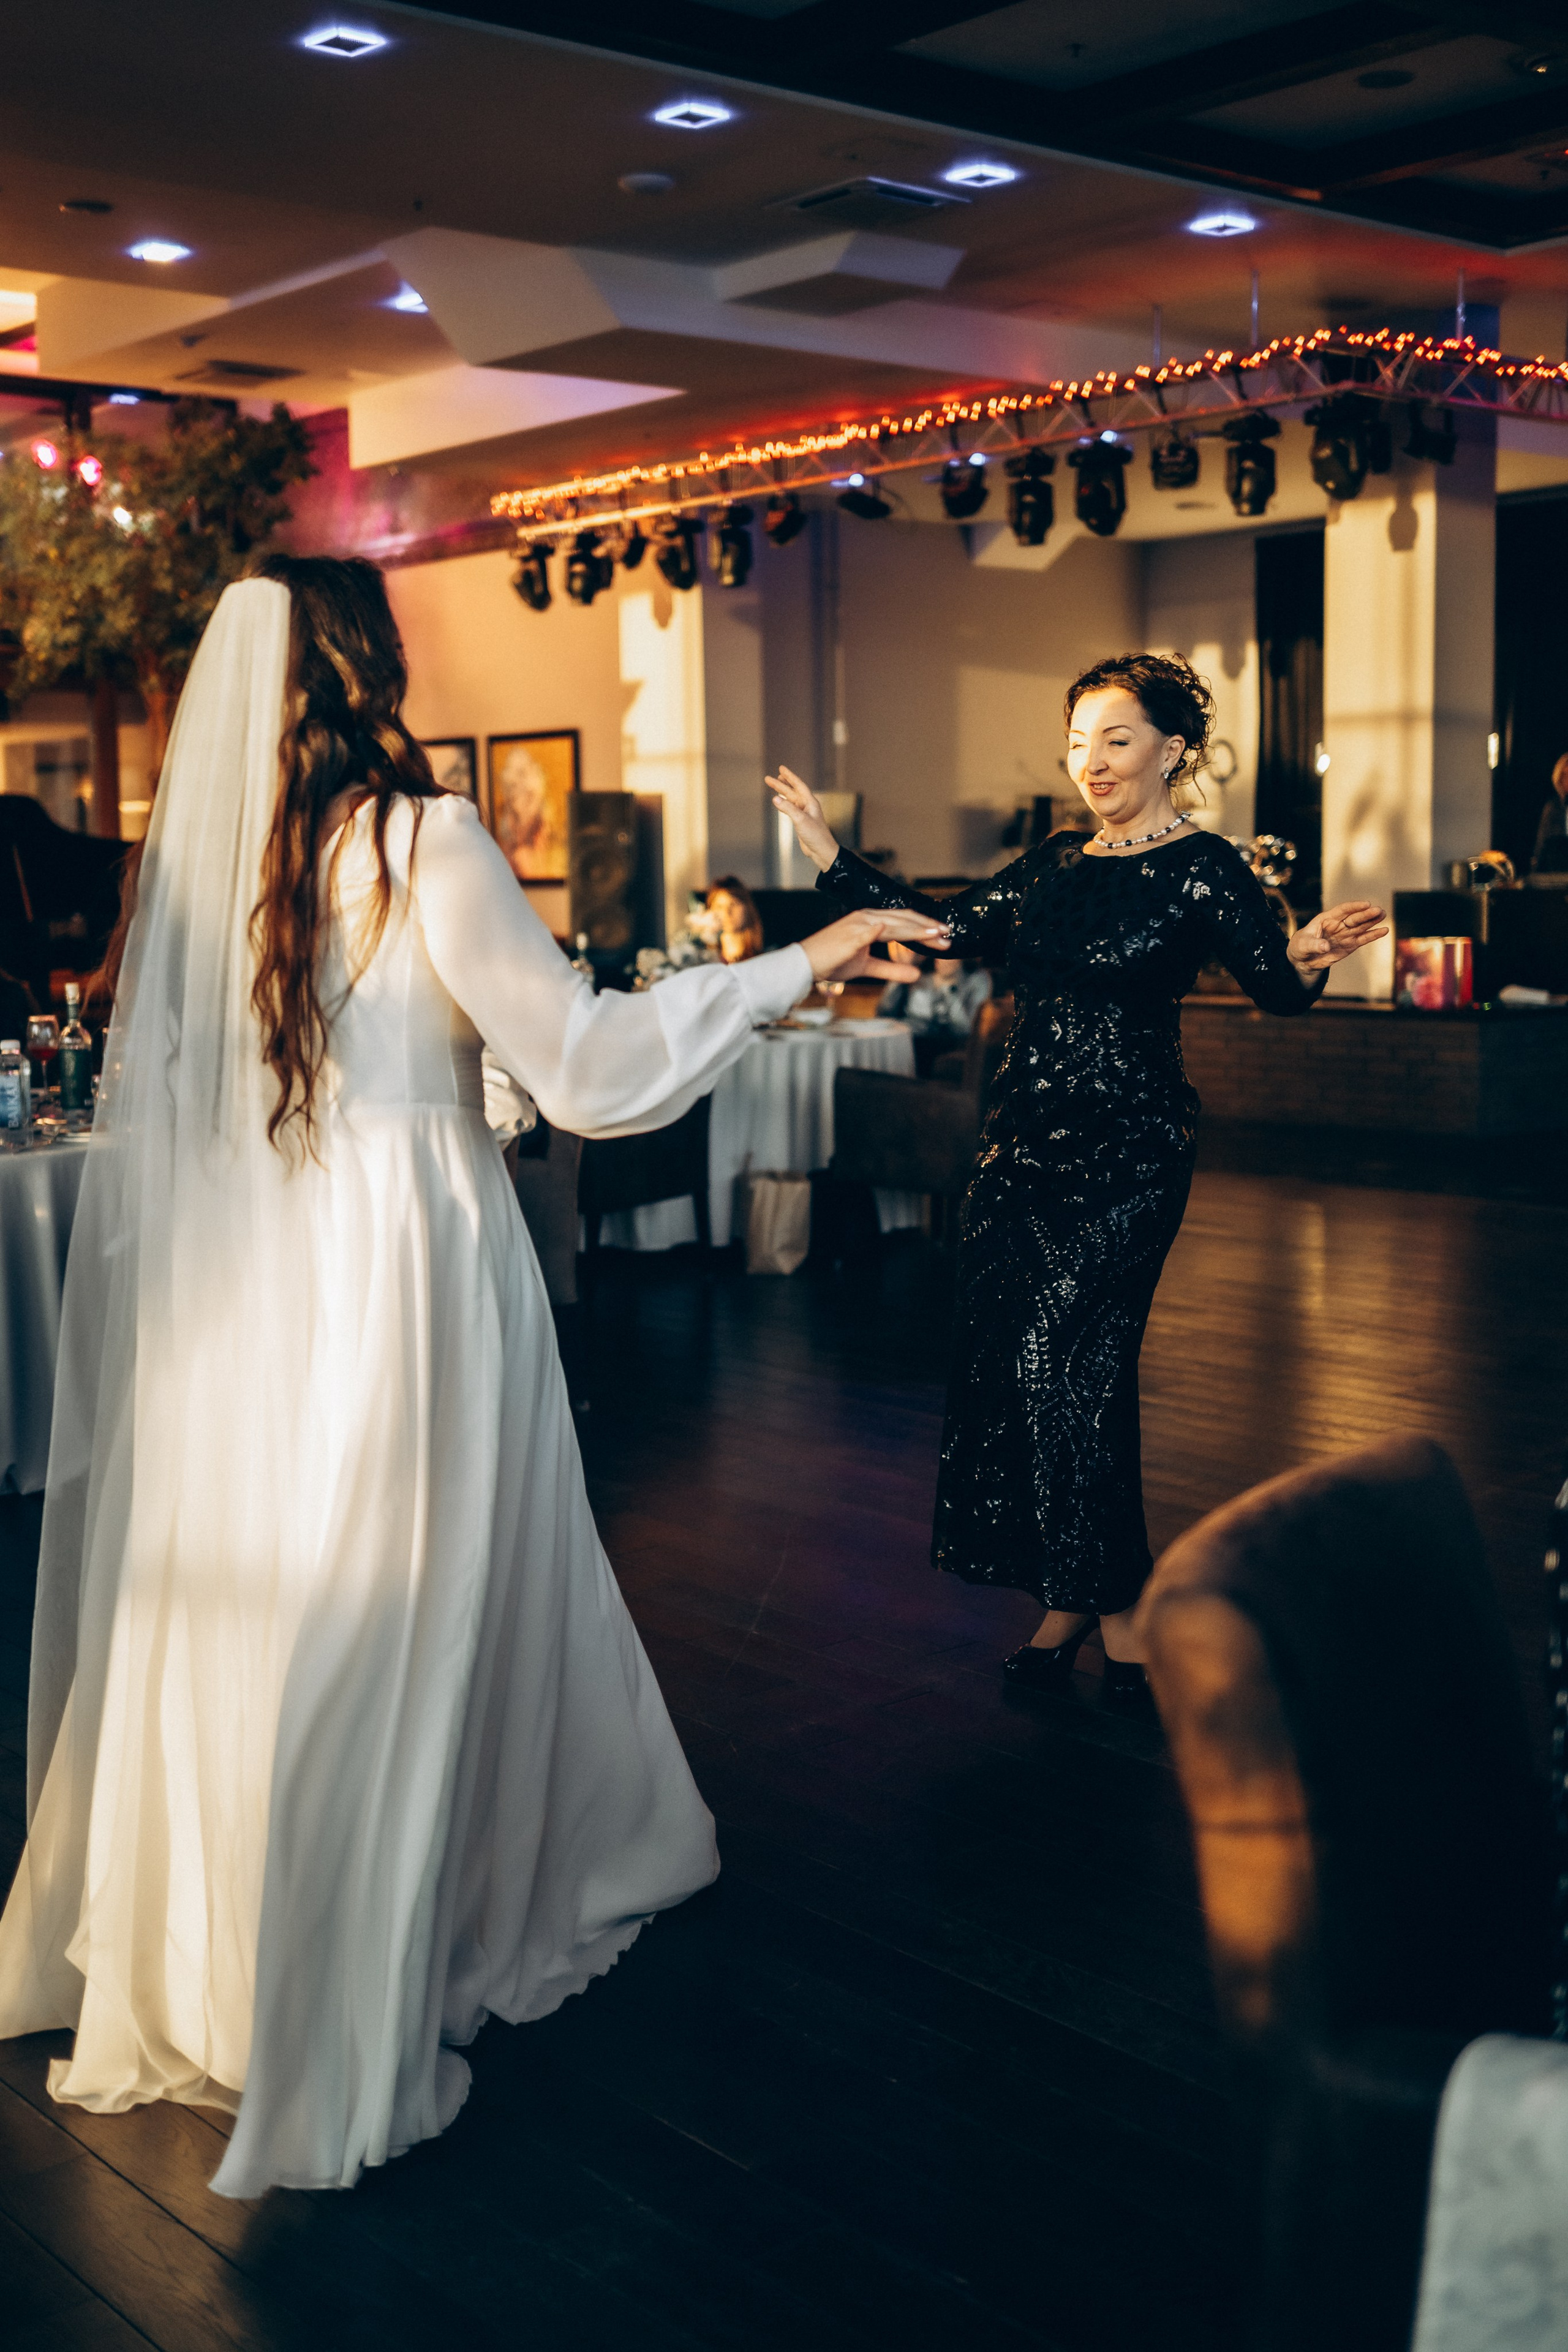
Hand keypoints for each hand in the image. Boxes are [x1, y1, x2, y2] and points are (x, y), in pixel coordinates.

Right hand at [767, 765, 839, 871]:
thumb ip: (788, 808)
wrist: (821, 850)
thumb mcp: (800, 820)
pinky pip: (790, 808)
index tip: (781, 768)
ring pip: (790, 799)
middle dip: (780, 784)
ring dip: (781, 792)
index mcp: (810, 802)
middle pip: (792, 791)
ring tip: (772, 785)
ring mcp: (803, 813)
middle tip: (768, 778)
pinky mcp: (800, 822)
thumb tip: (775, 798)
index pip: (798, 785)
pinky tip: (778, 801)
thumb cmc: (816, 835)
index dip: (790, 776)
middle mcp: (807, 806)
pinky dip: (783, 803)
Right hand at [801, 907, 950, 983]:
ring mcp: (859, 924)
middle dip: (927, 926)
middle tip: (948, 934)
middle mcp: (866, 918)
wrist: (805, 964)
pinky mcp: (851, 935)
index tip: (944, 936)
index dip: (924, 928)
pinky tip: (901, 931)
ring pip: (894, 923)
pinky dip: (887, 931)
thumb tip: (916, 974)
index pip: (903, 922)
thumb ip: (891, 969)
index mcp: (870, 922)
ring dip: (917, 928)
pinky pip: (872, 932)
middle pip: (904, 919)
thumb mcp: (867, 967)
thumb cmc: (832, 962)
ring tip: (936, 934)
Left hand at [1287, 900, 1388, 972]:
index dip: (1354, 907)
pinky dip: (1373, 935)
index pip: (1342, 910)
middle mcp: (1338, 925)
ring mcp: (1345, 934)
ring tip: (1383, 915)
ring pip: (1361, 927)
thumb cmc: (1300, 946)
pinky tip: (1384, 931)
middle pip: (1354, 918)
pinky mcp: (1350, 945)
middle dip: (1366, 914)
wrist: (1303, 960)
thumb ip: (1314, 944)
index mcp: (1326, 919)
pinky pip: (1363, 939)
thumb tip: (1325, 946)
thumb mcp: (1303, 945)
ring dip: (1372, 921)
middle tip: (1379, 910)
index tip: (1366, 904)